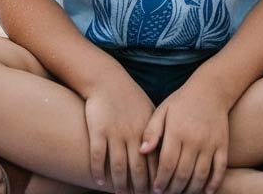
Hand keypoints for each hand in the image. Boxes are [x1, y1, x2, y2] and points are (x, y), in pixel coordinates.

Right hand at [85, 75, 155, 193]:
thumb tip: (165, 156)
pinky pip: (98, 157)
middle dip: (139, 187)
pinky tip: (100, 181)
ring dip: (120, 183)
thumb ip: (155, 132)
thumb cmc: (128, 97)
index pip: (155, 160)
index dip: (155, 178)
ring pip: (118, 166)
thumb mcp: (147, 111)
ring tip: (120, 193)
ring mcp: (115, 132)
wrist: (106, 79)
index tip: (156, 190)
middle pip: (138, 168)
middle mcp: (133, 132)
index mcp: (147, 129)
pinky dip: (99, 171)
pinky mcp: (98, 130)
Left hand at [141, 78, 229, 193]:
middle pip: (183, 174)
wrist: (211, 89)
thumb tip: (141, 151)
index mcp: (176, 131)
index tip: (156, 189)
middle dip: (173, 189)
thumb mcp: (163, 111)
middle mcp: (194, 138)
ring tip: (182, 193)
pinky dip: (214, 184)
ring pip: (200, 176)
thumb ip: (151, 131)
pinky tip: (205, 192)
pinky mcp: (222, 145)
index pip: (167, 164)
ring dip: (190, 190)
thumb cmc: (182, 102)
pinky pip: (219, 170)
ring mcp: (210, 143)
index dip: (160, 181)